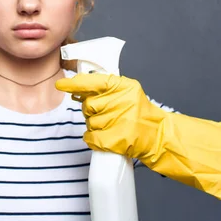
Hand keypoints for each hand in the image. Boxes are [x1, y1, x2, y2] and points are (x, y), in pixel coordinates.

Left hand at [56, 73, 220, 199]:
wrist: (159, 136)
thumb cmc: (140, 114)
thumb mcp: (127, 93)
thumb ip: (105, 88)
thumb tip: (75, 88)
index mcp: (123, 86)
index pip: (93, 81)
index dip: (74, 83)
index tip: (61, 85)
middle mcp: (121, 101)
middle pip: (88, 105)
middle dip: (92, 111)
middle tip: (107, 114)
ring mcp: (119, 121)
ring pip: (89, 122)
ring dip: (96, 125)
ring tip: (113, 125)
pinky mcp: (117, 139)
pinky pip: (92, 137)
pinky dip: (95, 139)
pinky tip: (107, 137)